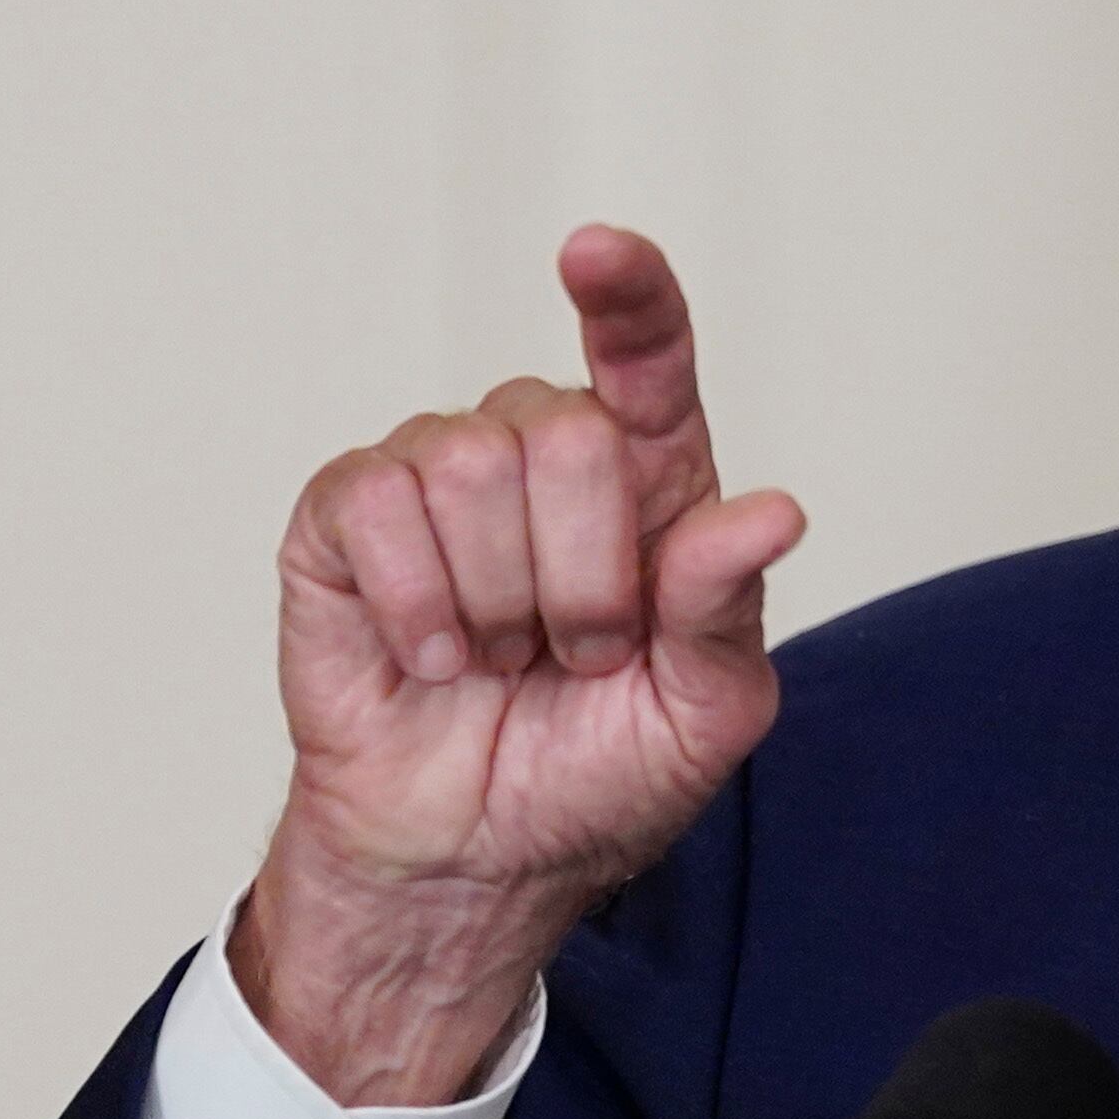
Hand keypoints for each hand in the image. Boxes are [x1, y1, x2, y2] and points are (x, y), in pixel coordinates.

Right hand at [232, 226, 807, 1103]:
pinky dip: (415, 603)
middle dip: (582, 574)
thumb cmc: (596, 776)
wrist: (475, 864)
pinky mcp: (345, 519)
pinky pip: (374, 503)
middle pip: (567, 430)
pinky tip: (429, 658)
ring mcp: (439, 476)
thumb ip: (727, 607)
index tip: (596, 254)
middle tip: (579, 655)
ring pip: (467, 461)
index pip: (646, 352)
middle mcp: (545, 453)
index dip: (628, 293)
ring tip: (501, 660)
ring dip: (496, 600)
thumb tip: (773, 513)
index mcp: (649, 480)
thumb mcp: (701, 712)